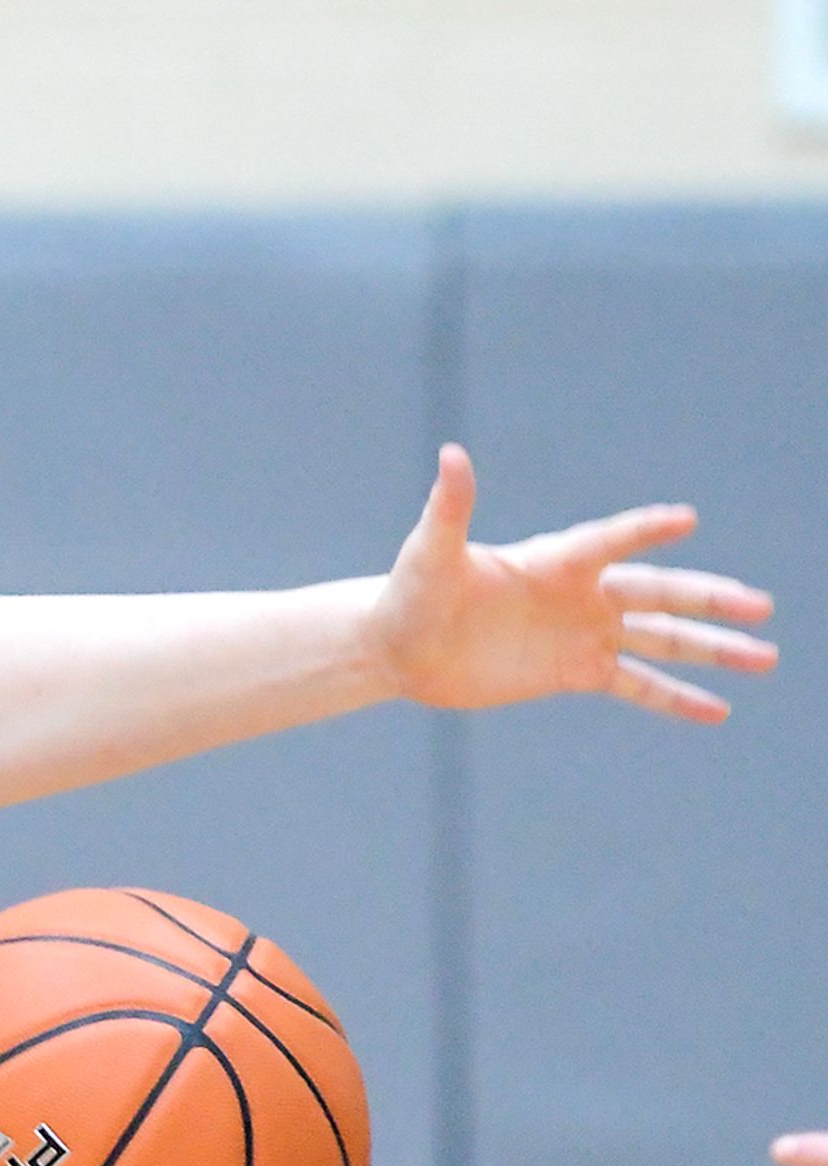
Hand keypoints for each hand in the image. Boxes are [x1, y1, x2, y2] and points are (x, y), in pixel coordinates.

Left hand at [367, 445, 775, 722]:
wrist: (401, 648)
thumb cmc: (412, 593)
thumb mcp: (431, 554)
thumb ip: (450, 507)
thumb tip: (451, 454)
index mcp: (555, 560)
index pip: (610, 540)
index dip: (643, 530)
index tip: (686, 519)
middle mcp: (582, 592)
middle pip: (659, 593)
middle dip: (710, 600)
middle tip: (762, 607)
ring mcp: (584, 632)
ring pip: (662, 640)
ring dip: (712, 650)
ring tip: (765, 658)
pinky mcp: (574, 671)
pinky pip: (636, 684)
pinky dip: (675, 698)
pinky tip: (718, 710)